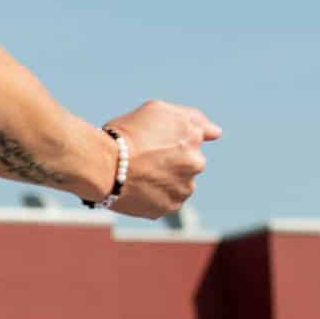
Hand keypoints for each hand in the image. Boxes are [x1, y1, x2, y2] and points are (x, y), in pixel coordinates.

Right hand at [104, 100, 220, 216]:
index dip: (168, 140)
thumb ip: (193, 117)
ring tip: (137, 174)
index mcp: (194, 138)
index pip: (190, 139)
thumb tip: (216, 133)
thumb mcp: (158, 110)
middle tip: (141, 158)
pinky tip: (136, 187)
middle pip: (185, 163)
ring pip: (176, 184)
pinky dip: (152, 196)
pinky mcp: (167, 208)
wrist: (103, 164)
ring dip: (162, 180)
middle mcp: (195, 164)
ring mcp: (183, 189)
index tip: (152, 142)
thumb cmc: (126, 133)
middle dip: (169, 162)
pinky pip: (163, 202)